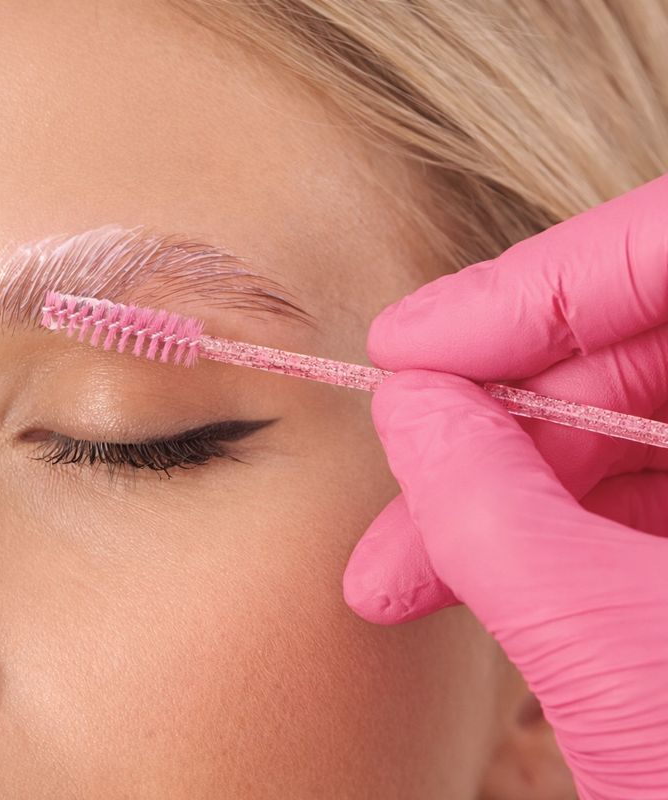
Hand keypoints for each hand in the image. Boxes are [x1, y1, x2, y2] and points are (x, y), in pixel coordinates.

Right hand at [344, 175, 667, 798]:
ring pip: (626, 427)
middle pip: (640, 353)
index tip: (407, 345)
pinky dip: (547, 526)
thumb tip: (410, 408)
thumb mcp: (620, 664)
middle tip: (398, 473)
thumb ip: (491, 513)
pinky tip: (471, 570)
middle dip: (494, 420)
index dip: (534, 288)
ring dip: (502, 490)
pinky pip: (639, 488)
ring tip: (406, 564)